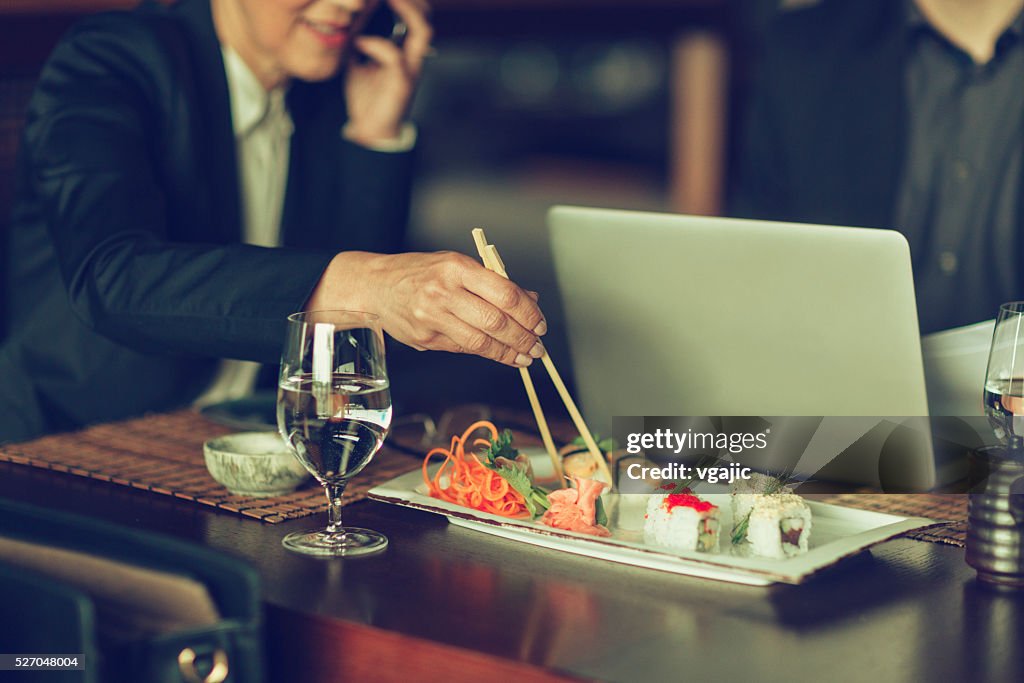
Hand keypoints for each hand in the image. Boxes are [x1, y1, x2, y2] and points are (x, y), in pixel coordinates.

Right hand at [307, 251, 547, 366]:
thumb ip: (493, 282)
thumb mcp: (456, 266)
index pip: (504, 292)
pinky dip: (488, 354)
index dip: (528, 312)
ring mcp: (433, 317)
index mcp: (456, 267)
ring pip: (481, 341)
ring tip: (526, 356)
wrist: (375, 287)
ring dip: (510, 352)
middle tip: (538, 346)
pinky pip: (464, 348)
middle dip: (524, 337)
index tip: (540, 323)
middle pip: (495, 321)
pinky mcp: (425, 338)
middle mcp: (444, 292)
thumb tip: (530, 300)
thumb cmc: (419, 273)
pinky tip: (503, 355)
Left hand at [344, 0, 432, 143]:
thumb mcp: (358, 60)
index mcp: (406, 49)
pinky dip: (376, 44)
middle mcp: (413, 56)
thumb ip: (359, 39)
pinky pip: (395, 57)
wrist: (369, 130)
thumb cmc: (366, 96)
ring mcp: (411, 68)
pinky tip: (358, 41)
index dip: (407, 0)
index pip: (417, 15)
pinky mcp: (402, 84)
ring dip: (406, 9)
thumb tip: (346, 18)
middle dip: (411, 0)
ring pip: (422, 30)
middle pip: (426, 16)